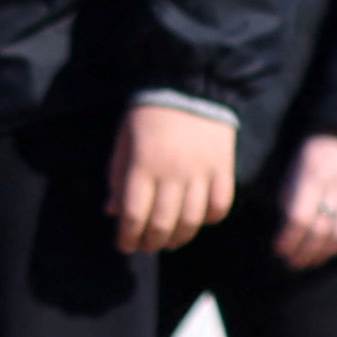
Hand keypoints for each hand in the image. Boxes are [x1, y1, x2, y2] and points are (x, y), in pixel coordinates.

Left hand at [115, 99, 241, 254]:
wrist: (188, 88)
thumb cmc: (146, 116)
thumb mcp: (123, 143)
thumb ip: (117, 177)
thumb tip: (112, 212)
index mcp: (142, 166)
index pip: (134, 214)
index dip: (128, 236)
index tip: (123, 246)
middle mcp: (172, 173)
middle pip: (163, 222)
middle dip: (151, 242)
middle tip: (145, 247)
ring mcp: (201, 172)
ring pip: (193, 220)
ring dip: (179, 237)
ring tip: (168, 242)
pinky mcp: (224, 169)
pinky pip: (221, 205)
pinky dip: (210, 219)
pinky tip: (198, 222)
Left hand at [285, 131, 336, 268]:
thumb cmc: (312, 160)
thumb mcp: (294, 172)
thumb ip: (290, 200)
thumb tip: (286, 235)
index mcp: (312, 177)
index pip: (300, 217)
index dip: (289, 238)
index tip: (279, 251)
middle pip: (321, 229)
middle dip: (304, 251)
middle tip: (292, 263)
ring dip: (323, 253)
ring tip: (309, 262)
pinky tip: (330, 252)